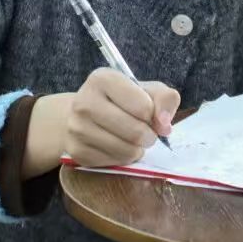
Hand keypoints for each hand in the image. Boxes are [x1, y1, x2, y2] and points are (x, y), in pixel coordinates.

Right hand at [64, 69, 179, 167]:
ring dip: (137, 148)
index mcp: (102, 79)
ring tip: (132, 139)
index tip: (149, 113)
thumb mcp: (146, 90)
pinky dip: (123, 158)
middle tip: (146, 132)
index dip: (153, 114)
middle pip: (136, 131)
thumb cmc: (121, 100)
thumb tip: (164, 125)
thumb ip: (165, 99)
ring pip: (126, 150)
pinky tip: (118, 147)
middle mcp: (84, 102)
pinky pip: (114, 162)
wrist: (83, 114)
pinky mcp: (77, 151)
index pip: (144, 106)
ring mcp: (77, 128)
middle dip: (149, 135)